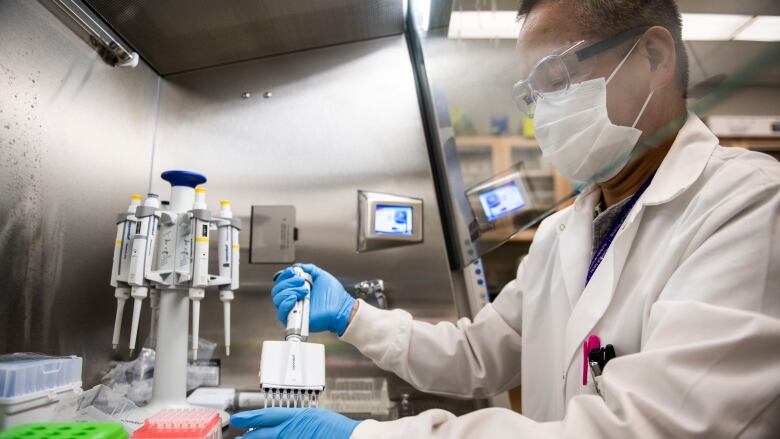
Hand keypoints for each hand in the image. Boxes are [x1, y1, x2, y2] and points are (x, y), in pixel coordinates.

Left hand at [232, 407, 360, 438]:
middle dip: (247, 436)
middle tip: (238, 438)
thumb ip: (296, 420)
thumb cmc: (336, 429)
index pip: (266, 416)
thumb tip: (283, 425)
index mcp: (295, 416)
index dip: (249, 417)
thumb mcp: (313, 417)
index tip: (237, 418)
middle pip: (261, 434)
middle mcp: (291, 430)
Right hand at [271, 263, 355, 335]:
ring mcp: (293, 310)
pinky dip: (286, 303)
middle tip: (301, 281)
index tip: (292, 272)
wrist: (341, 307)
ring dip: (289, 291)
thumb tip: (296, 266)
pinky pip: (281, 313)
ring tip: (304, 290)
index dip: (284, 276)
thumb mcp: (320, 275)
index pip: (281, 283)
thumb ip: (308, 269)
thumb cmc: (334, 295)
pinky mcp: (295, 320)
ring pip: (278, 299)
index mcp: (297, 290)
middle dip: (288, 282)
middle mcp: (293, 300)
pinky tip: (295, 298)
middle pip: (277, 290)